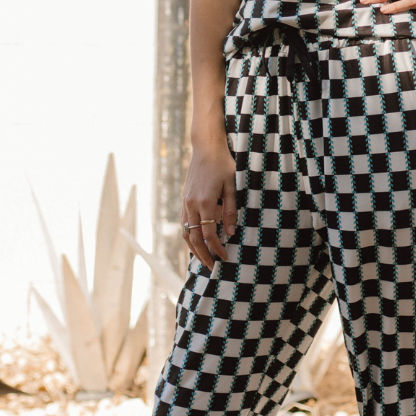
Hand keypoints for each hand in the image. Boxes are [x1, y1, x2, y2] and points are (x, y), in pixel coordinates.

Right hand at [181, 137, 236, 270]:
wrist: (206, 148)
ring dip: (193, 249)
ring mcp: (185, 203)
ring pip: (185, 233)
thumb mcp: (232, 186)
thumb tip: (231, 232)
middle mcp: (191, 205)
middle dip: (203, 255)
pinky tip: (196, 243)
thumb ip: (231, 210)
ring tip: (203, 260)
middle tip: (213, 267)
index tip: (225, 257)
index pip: (209, 234)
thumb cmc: (223, 165)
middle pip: (194, 238)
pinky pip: (183, 224)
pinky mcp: (184, 200)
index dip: (217, 248)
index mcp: (205, 202)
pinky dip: (189, 237)